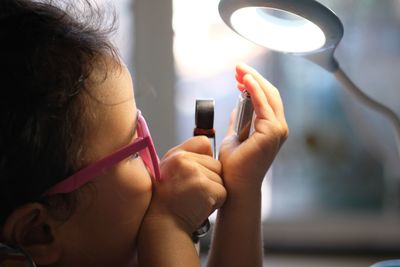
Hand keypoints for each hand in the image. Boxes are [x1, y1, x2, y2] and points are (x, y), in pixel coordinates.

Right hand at [144, 136, 226, 234]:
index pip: (203, 143)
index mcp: (175, 154)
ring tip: (196, 199)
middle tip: (193, 192)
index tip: (196, 174)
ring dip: (213, 192)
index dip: (206, 159)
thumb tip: (210, 151)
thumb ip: (188, 159)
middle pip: (216, 164)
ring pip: (221, 178)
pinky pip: (223, 192)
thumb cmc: (169, 202)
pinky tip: (200, 206)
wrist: (163, 225)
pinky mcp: (205, 186)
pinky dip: (216, 203)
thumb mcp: (170, 172)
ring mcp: (194, 172)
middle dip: (210, 180)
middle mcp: (184, 159)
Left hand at [219, 63, 288, 193]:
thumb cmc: (234, 165)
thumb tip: (239, 105)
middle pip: (269, 93)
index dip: (254, 84)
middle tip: (237, 67)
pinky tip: (245, 80)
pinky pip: (263, 105)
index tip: (238, 76)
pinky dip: (255, 90)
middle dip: (253, 77)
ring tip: (238, 69)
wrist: (234, 184)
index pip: (266, 98)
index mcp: (271, 128)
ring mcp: (277, 130)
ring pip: (269, 95)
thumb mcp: (234, 136)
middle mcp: (278, 127)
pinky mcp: (272, 132)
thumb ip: (239, 121)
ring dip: (253, 79)